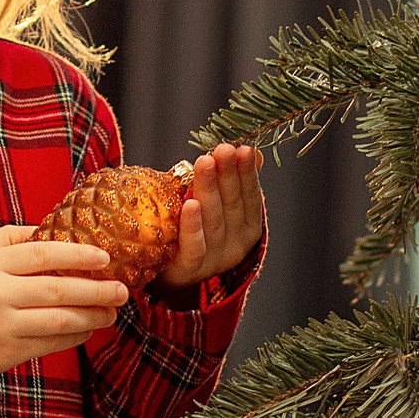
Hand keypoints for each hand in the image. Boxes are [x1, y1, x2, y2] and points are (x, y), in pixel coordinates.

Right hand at [0, 225, 128, 395]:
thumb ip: (9, 240)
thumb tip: (53, 230)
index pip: (41, 253)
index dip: (78, 255)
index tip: (105, 258)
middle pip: (58, 289)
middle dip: (97, 289)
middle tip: (121, 290)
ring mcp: (1, 324)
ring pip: (61, 319)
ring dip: (93, 316)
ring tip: (112, 312)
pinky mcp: (7, 352)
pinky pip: (52, 342)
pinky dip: (75, 335)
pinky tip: (88, 329)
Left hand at [156, 143, 265, 292]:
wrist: (167, 269)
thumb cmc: (194, 230)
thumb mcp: (217, 205)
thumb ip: (234, 182)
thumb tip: (251, 151)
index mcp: (247, 229)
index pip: (251, 198)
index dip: (248, 173)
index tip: (244, 148)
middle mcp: (235, 246)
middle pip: (231, 205)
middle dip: (228, 174)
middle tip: (223, 149)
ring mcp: (213, 259)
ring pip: (213, 220)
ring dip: (209, 189)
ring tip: (205, 162)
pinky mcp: (189, 268)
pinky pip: (194, 246)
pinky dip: (193, 226)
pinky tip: (190, 204)